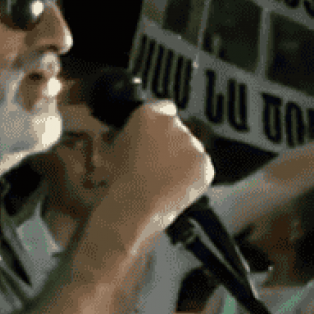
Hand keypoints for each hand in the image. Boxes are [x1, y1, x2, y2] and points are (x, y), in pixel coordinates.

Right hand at [106, 100, 214, 235]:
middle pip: (178, 130)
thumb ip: (123, 134)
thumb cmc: (118, 180)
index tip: (157, 136)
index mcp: (148, 113)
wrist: (134, 206)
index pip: (164, 108)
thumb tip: (122, 134)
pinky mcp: (204, 164)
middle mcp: (173, 123)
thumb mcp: (110, 149)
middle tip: (157, 164)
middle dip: (172, 144)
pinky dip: (193, 177)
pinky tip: (175, 186)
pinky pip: (201, 167)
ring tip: (164, 179)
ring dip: (182, 161)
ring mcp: (192, 143)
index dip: (160, 125)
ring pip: (190, 149)